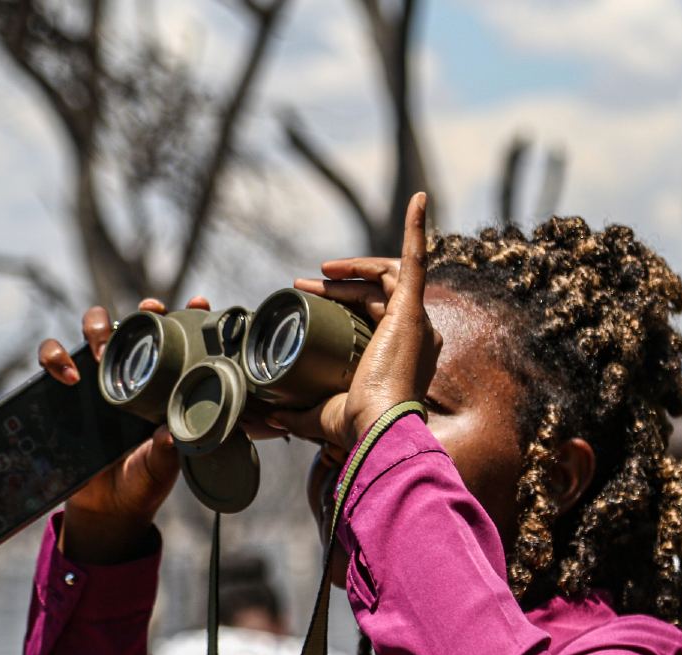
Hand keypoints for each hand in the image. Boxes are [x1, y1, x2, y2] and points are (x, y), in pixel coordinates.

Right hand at [37, 296, 210, 562]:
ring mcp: (98, 379)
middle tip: (145, 317)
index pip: (178, 343)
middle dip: (140, 313)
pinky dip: (55, 356)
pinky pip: (52, 359)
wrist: (106, 509)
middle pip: (134, 324)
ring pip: (92, 330)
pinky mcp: (65, 390)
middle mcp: (132, 375)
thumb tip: (171, 433)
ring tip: (101, 351)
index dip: (187, 317)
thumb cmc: (142, 482)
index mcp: (163, 386)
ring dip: (97, 325)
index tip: (196, 303)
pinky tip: (68, 374)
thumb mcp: (160, 467)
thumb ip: (166, 450)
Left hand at [272, 192, 439, 449]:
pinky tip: (418, 201)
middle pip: (378, 294)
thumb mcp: (319, 413)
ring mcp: (417, 321)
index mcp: (399, 354)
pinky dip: (417, 229)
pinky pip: (418, 260)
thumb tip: (263, 416)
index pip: (373, 314)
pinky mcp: (413, 310)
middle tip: (305, 283)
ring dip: (355, 266)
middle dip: (341, 284)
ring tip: (322, 270)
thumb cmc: (355, 425)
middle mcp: (415, 335)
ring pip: (389, 276)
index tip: (306, 295)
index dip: (341, 300)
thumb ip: (295, 413)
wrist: (377, 426)